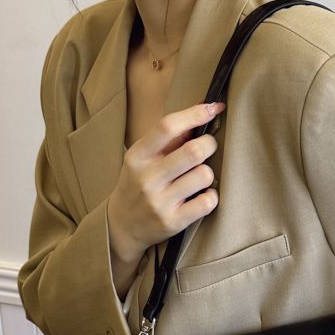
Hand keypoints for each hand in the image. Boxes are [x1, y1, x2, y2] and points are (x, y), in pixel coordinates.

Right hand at [107, 100, 225, 260]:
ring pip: (203, 176)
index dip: (195, 114)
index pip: (168, 126)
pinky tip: (203, 195)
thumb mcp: (143, 158)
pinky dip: (211, 196)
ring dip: (209, 173)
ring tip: (200, 176)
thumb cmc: (138, 184)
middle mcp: (147, 178)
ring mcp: (160, 202)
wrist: (122, 225)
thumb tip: (202, 109)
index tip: (212, 108)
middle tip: (208, 147)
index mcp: (138, 156)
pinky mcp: (173, 222)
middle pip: (193, 151)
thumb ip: (169, 138)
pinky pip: (206, 203)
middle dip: (209, 144)